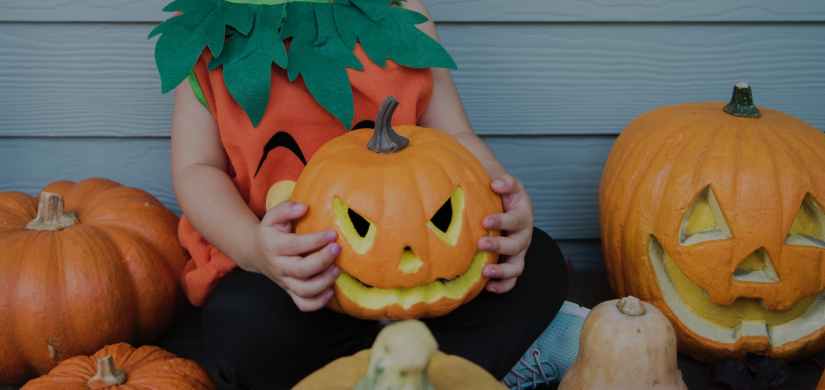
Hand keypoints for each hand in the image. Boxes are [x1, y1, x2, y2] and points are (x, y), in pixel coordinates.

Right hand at [248, 201, 341, 311]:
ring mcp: (285, 282)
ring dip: (323, 282)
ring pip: (304, 290)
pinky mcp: (291, 292)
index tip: (333, 233)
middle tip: (337, 249)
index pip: (295, 245)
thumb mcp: (273, 217)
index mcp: (274, 246)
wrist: (256, 253)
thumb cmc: (271, 232)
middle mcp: (279, 266)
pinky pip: (303, 304)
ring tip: (337, 270)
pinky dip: (318, 302)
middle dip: (322, 260)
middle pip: (301, 270)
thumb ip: (286, 209)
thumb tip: (304, 208)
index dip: (315, 240)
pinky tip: (331, 290)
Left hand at [479, 175, 533, 293]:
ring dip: (502, 270)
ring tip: (486, 271)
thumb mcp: (504, 185)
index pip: (515, 218)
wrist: (506, 205)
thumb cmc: (500, 195)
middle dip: (499, 245)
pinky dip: (502, 285)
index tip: (485, 220)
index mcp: (522, 213)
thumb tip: (496, 183)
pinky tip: (488, 287)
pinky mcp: (513, 264)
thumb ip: (504, 182)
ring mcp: (519, 251)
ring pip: (517, 266)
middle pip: (516, 244)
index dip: (502, 221)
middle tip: (481, 243)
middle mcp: (523, 234)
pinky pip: (512, 280)